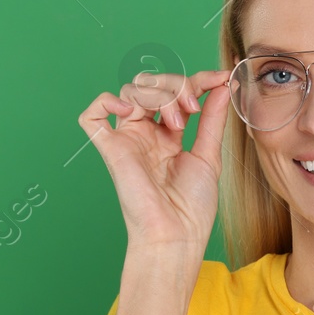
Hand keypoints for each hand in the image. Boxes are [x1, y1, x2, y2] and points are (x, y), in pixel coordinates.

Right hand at [78, 68, 233, 249]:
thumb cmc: (192, 207)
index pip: (176, 93)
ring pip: (131, 91)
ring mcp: (127, 140)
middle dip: (176, 86)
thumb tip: (222, 86)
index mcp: (168, 136)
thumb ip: (212, 119)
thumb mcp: (209, 154)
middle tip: (192, 107)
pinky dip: (106, 101)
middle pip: (152, 85)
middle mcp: (146, 134)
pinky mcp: (111, 149)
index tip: (220, 79)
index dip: (197, 80)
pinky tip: (129, 109)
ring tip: (176, 122)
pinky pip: (92, 116)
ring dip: (158, 95)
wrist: (177, 235)